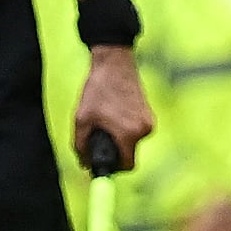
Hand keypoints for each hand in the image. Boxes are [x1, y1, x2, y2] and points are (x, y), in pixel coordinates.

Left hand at [68, 48, 153, 174]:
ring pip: (131, 141)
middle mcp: (144, 130)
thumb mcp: (81, 120)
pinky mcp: (149, 113)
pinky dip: (124, 127)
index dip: (113, 167)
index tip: (101, 162)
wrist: (114, 63)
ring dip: (118, 136)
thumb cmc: (97, 90)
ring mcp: (149, 121)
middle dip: (113, 149)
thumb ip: (81, 146)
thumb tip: (84, 165)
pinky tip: (113, 111)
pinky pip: (135, 129)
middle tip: (97, 136)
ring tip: (105, 117)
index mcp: (129, 134)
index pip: (127, 165)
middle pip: (128, 153)